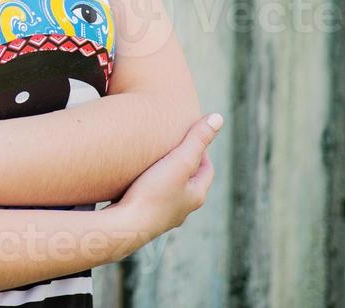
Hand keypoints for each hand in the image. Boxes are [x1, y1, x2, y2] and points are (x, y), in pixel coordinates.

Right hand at [111, 112, 221, 236]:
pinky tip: (133, 183)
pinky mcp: (143, 220)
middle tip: (171, 147)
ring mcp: (162, 216)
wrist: (125, 226)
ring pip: (169, 193)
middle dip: (182, 165)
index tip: (190, 137)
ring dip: (164, 178)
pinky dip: (147, 189)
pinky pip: (150, 200)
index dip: (201, 152)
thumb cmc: (153, 193)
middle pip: (188, 182)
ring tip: (151, 163)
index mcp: (195, 195)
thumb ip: (196, 139)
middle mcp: (182, 209)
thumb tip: (218, 117)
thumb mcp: (178, 161)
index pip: (206, 170)